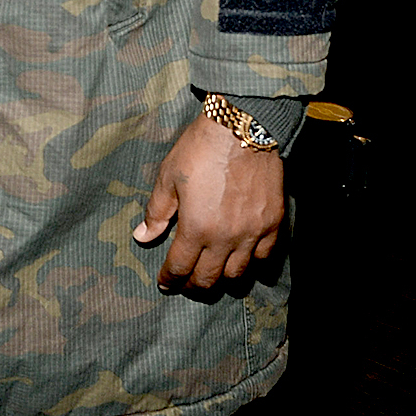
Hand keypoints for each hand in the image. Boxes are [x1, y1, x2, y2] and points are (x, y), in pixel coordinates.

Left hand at [132, 114, 283, 291]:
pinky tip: (243, 260)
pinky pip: (264, 256)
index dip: (170, 279)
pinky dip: (252, 263)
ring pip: (237, 274)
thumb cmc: (200, 150)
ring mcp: (252, 233)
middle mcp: (225, 238)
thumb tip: (142, 236)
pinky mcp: (273, 223)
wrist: (242, 129)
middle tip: (187, 284)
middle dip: (194, 286)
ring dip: (222, 279)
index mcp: (196, 228)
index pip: (180, 267)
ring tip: (213, 274)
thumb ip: (157, 212)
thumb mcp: (168, 178)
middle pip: (209, 278)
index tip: (165, 282)